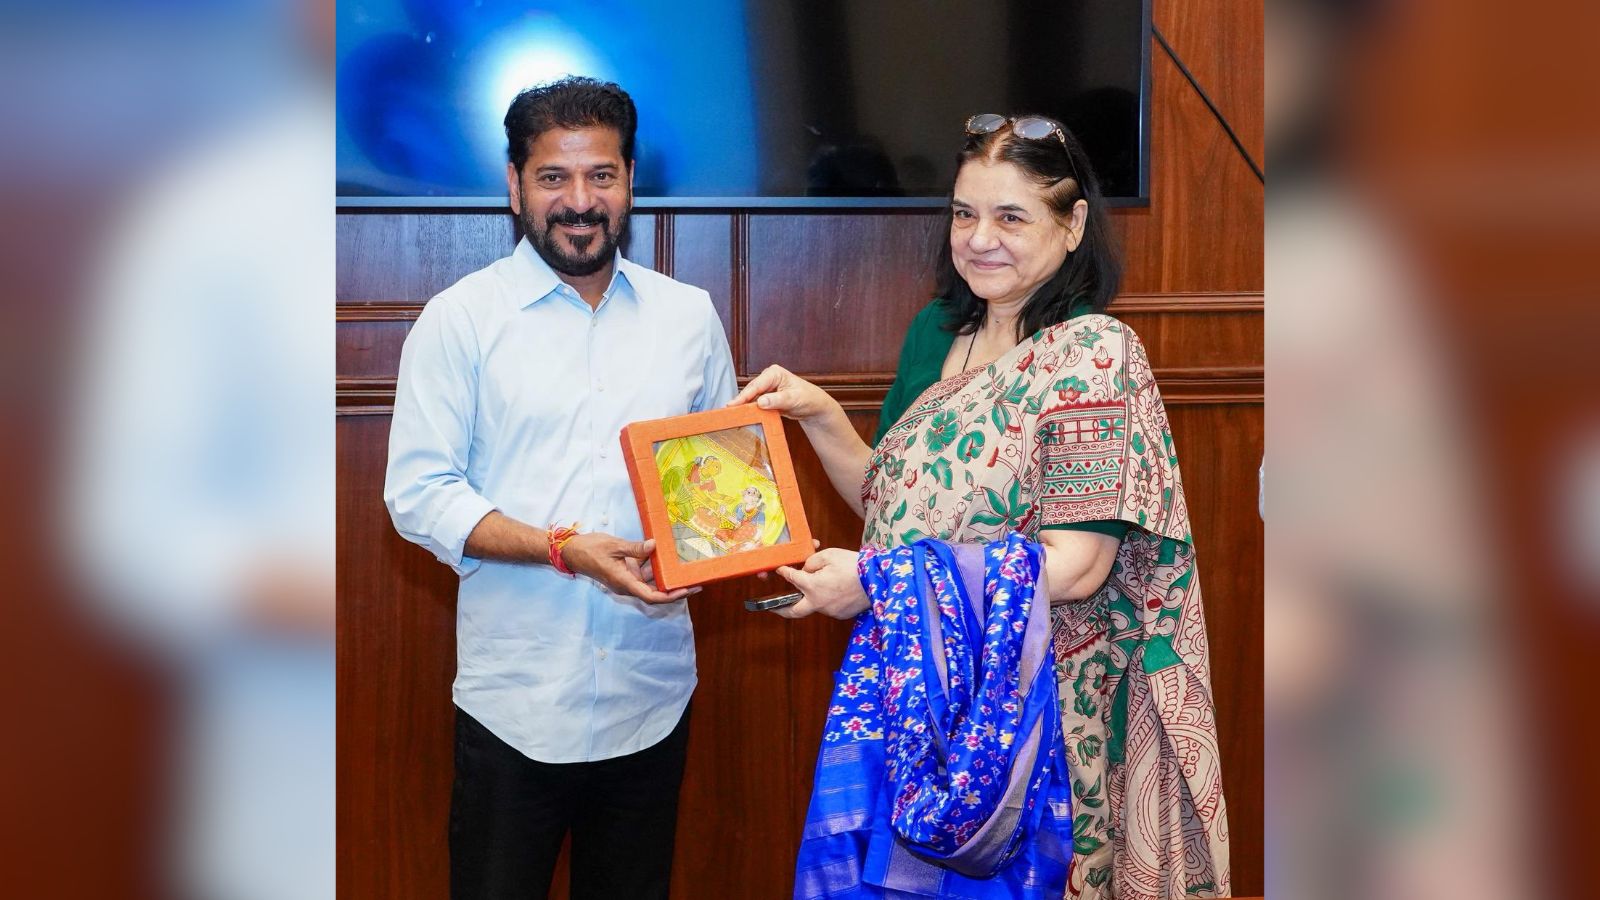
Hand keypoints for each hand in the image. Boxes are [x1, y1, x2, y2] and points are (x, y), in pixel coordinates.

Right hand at [560, 534, 695, 603]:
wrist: (571, 551)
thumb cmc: (590, 549)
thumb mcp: (614, 546)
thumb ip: (635, 548)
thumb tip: (655, 546)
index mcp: (625, 582)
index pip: (652, 596)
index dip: (672, 596)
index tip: (688, 590)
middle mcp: (628, 584)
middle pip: (656, 592)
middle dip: (675, 588)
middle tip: (696, 580)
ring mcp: (627, 579)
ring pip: (650, 581)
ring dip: (666, 576)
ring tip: (686, 568)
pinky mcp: (625, 571)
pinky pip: (643, 572)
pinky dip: (655, 567)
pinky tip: (667, 557)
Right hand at [727, 365, 836, 422]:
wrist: (815, 407)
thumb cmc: (809, 399)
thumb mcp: (794, 399)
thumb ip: (778, 400)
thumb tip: (761, 401)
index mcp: (774, 373)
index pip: (756, 385)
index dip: (744, 396)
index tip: (733, 405)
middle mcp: (768, 379)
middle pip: (750, 391)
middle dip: (740, 402)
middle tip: (727, 412)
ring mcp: (766, 389)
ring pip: (750, 399)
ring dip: (743, 407)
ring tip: (730, 416)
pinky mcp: (766, 398)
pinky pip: (755, 405)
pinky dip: (749, 411)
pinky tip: (742, 418)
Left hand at [771, 547, 868, 618]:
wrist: (879, 580)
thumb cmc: (854, 565)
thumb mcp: (830, 555)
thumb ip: (812, 562)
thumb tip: (805, 570)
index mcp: (813, 587)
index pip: (792, 579)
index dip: (784, 572)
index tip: (780, 570)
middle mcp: (818, 603)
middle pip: (794, 611)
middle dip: (780, 609)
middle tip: (772, 607)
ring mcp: (830, 611)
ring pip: (814, 605)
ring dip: (811, 597)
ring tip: (817, 585)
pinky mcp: (841, 615)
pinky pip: (829, 606)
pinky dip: (827, 599)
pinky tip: (834, 589)